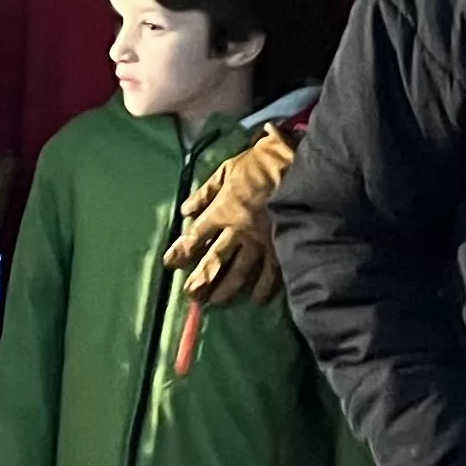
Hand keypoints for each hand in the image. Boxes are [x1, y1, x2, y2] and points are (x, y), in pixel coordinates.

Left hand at [165, 134, 295, 305]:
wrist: (295, 163)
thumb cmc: (257, 165)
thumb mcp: (225, 172)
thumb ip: (204, 193)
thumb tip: (185, 211)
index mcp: (222, 210)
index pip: (195, 236)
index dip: (181, 251)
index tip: (170, 264)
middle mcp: (238, 230)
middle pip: (215, 259)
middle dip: (201, 278)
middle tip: (190, 295)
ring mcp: (261, 241)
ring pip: (240, 271)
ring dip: (226, 288)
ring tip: (214, 302)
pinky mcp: (281, 245)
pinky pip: (272, 271)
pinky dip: (264, 287)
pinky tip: (255, 299)